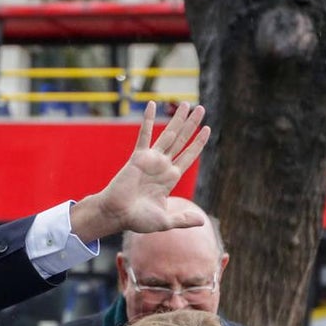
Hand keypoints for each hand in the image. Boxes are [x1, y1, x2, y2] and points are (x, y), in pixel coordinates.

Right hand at [69, 101, 209, 242]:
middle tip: (201, 108)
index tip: (207, 129)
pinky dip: (148, 119)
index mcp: (170, 178)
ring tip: (187, 104)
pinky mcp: (138, 157)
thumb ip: (183, 219)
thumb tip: (201, 221)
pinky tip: (152, 104)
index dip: (198, 143)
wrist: (117, 214)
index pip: (188, 156)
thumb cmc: (138, 220)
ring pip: (168, 134)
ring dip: (178, 119)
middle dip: (192, 125)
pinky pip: (144, 135)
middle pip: (181, 140)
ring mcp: (151, 159)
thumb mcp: (165, 221)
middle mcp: (162, 166)